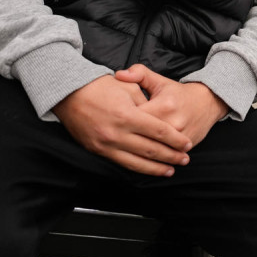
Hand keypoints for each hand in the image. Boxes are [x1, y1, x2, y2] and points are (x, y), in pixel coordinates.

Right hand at [53, 75, 192, 175]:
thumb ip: (146, 103)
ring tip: (171, 170)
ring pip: (137, 162)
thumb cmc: (100, 86)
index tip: (187, 144)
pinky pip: (121, 163)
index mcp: (127, 115)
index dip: (175, 139)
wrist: (69, 93)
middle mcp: (117, 133)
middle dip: (171, 156)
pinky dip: (137, 168)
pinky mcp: (98, 150)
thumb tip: (160, 118)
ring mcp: (106, 144)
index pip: (158, 131)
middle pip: (151, 149)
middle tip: (185, 159)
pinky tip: (147, 170)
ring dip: (156, 168)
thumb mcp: (128, 87)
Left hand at [115, 64, 228, 148]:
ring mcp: (180, 137)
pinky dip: (154, 158)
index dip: (122, 121)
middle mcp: (172, 123)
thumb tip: (119, 74)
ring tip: (124, 152)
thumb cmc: (178, 93)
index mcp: (163, 105)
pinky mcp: (186, 146)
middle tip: (113, 140)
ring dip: (139, 153)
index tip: (112, 121)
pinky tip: (142, 160)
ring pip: (155, 150)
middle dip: (127, 140)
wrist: (208, 102)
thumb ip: (139, 74)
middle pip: (143, 137)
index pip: (136, 118)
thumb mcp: (159, 81)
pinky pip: (166, 155)